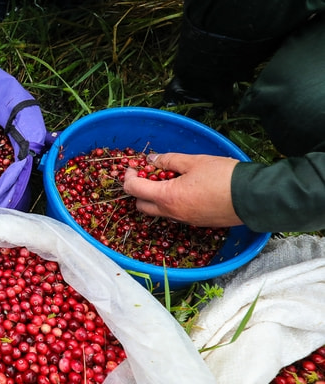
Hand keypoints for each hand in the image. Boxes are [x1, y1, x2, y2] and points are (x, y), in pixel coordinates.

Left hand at [122, 152, 242, 227]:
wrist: (254, 197)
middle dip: (139, 190)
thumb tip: (152, 160)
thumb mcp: (194, 161)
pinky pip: (176, 215)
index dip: (128, 177)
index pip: (134, 189)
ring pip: (159, 212)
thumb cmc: (224, 176)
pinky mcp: (198, 223)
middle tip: (148, 175)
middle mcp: (173, 213)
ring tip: (168, 180)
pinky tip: (184, 190)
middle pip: (142, 206)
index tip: (133, 168)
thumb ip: (169, 160)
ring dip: (156, 198)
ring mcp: (185, 221)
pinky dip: (172, 204)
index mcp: (167, 197)